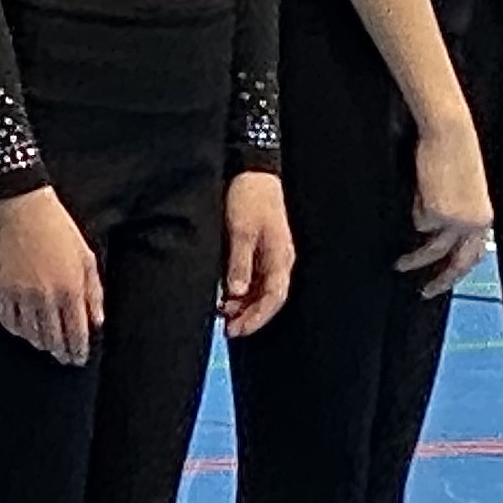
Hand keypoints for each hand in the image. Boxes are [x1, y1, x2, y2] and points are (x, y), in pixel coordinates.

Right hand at [0, 186, 102, 363]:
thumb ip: (94, 293)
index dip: (79, 350)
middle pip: (54, 339)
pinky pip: (9, 321)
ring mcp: (21, 295)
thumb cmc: (59, 230)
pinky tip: (25, 331)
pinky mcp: (2, 289)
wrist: (23, 209)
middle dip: (62, 353)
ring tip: (48, 346)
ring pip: (31, 334)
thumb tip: (97, 321)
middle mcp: (46, 297)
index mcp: (70, 289)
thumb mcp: (86, 258)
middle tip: (65, 359)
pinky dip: (18, 331)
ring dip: (41, 344)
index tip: (80, 358)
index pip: (76, 333)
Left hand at [222, 171, 294, 337]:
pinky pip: (256, 280)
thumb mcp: (240, 231)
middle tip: (228, 330)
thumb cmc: (249, 198)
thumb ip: (239, 263)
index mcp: (279, 257)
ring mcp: (272, 256)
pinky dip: (242, 292)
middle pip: (269, 299)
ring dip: (244, 306)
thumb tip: (236, 293)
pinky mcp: (261, 250)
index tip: (237, 330)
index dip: (257, 318)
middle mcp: (280, 260)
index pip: (274, 297)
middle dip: (250, 317)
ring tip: (223, 316)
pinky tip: (226, 298)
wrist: (252, 172)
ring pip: (262, 291)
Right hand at [399, 109, 495, 295]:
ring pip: (432, 248)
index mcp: (483, 217)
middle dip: (442, 281)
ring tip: (400, 265)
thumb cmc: (455, 153)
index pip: (474, 253)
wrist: (451, 134)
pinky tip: (421, 190)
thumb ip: (454, 213)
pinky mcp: (436, 213)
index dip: (458, 270)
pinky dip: (415, 208)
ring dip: (414, 260)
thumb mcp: (461, 190)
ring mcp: (456, 220)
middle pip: (459, 262)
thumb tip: (433, 235)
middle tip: (426, 292)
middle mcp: (474, 223)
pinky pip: (418, 221)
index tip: (444, 279)